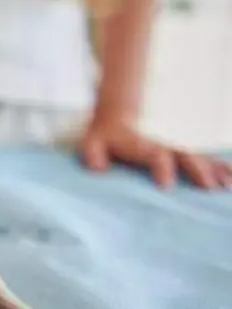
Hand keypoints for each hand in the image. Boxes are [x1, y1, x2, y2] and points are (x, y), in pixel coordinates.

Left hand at [79, 113, 231, 189]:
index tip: (166, 185)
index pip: (153, 155)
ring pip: (200, 160)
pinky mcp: (184, 158)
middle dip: (197, 170)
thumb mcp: (91, 144)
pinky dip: (222, 169)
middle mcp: (164, 146)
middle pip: (183, 156)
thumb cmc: (103, 139)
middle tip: (208, 187)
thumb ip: (93, 154)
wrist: (118, 121)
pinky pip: (207, 163)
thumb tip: (97, 167)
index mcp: (141, 145)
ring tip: (227, 186)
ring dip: (215, 171)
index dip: (160, 167)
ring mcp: (176, 151)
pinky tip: (231, 181)